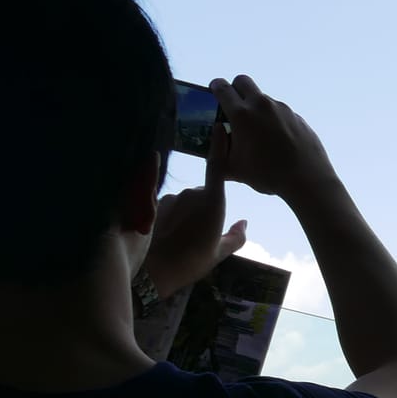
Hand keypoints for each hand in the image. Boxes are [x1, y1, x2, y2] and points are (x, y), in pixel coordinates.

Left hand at [144, 124, 245, 294]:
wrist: (152, 270)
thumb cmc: (191, 263)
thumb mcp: (218, 254)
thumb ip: (235, 237)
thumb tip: (244, 223)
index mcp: (213, 203)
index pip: (218, 166)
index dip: (220, 146)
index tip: (221, 127)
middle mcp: (192, 193)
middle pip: (203, 194)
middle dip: (203, 208)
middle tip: (200, 235)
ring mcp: (170, 197)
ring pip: (184, 200)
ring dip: (185, 213)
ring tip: (180, 238)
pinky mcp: (152, 203)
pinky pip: (166, 204)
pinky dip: (168, 214)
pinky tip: (164, 232)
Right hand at [209, 75, 337, 204]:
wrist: (307, 179)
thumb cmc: (267, 175)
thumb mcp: (232, 168)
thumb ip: (218, 150)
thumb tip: (218, 135)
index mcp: (242, 114)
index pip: (222, 87)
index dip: (215, 87)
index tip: (214, 91)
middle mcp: (262, 105)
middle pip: (243, 81)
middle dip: (235, 89)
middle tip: (234, 106)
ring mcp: (282, 109)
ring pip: (263, 98)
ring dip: (256, 108)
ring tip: (258, 132)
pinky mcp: (297, 117)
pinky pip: (280, 112)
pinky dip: (274, 119)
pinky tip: (277, 140)